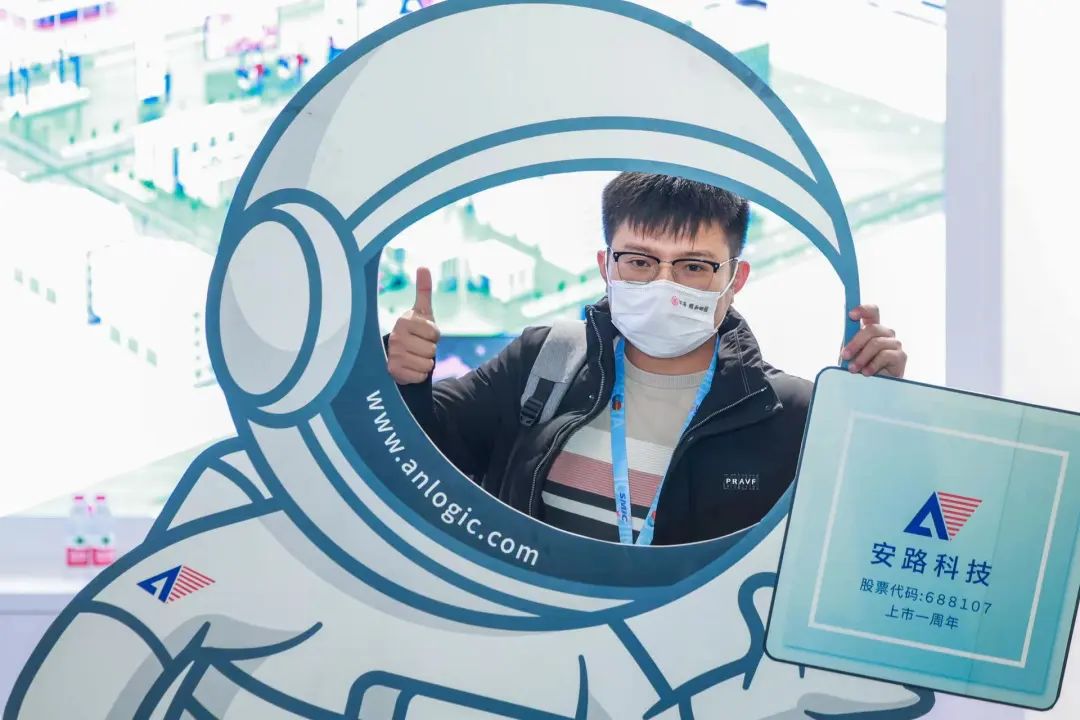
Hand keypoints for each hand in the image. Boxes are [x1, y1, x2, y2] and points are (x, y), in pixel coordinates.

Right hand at [387, 267, 440, 384]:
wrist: (398, 356)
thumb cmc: (414, 332)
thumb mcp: (421, 313)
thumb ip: (423, 291)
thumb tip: (423, 267)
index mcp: (404, 321)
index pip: (435, 333)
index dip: (433, 336)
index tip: (423, 334)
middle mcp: (396, 337)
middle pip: (432, 350)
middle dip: (429, 350)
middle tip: (418, 347)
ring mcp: (393, 354)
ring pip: (427, 364)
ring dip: (425, 363)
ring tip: (414, 357)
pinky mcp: (393, 371)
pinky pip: (420, 376)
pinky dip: (418, 374)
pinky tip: (409, 368)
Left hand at [840, 304, 906, 377]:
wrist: (871, 388)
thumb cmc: (860, 367)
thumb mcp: (851, 353)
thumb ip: (850, 340)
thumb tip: (847, 326)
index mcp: (873, 329)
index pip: (872, 312)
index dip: (863, 309)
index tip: (850, 315)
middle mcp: (886, 333)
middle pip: (872, 328)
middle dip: (856, 343)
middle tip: (845, 356)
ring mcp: (895, 344)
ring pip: (876, 343)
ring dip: (862, 357)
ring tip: (853, 369)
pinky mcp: (901, 357)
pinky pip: (885, 355)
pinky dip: (872, 364)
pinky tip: (866, 373)